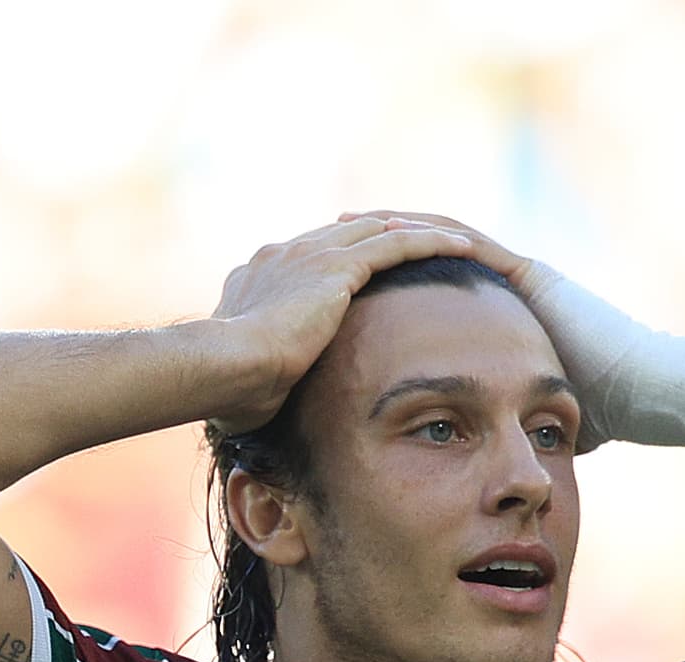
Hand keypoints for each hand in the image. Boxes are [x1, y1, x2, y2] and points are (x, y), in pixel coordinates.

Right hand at [205, 215, 484, 431]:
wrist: (222, 367)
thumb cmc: (227, 388)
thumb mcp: (245, 379)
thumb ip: (259, 378)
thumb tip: (257, 407)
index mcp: (258, 275)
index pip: (307, 258)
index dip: (339, 261)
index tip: (363, 273)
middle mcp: (284, 254)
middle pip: (346, 234)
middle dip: (382, 236)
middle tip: (416, 245)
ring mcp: (310, 255)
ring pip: (377, 230)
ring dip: (416, 234)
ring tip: (455, 242)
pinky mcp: (336, 266)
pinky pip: (396, 244)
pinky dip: (430, 242)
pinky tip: (462, 248)